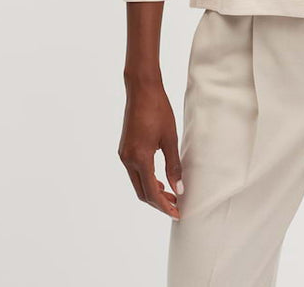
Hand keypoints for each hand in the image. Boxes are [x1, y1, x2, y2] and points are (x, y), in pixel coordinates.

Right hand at [118, 78, 182, 219]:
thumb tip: (179, 188)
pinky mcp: (124, 149)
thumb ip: (174, 165)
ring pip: (137, 183)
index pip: (151, 192)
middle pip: (142, 192)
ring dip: (152, 191)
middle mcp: (127, 159)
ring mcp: (124, 154)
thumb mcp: (170, 138)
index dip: (164, 205)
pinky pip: (134, 172)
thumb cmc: (158, 110)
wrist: (141, 90)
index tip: (177, 213)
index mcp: (140, 158)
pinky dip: (146, 180)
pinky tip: (159, 179)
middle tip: (176, 206)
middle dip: (158, 202)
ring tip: (170, 194)